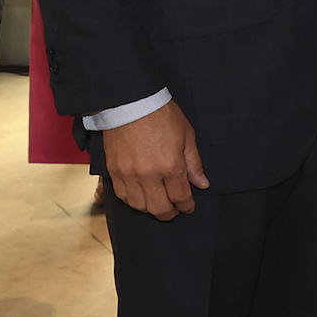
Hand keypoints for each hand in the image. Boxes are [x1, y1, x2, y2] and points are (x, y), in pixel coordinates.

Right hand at [103, 100, 208, 219]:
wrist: (131, 103)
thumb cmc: (162, 115)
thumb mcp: (187, 135)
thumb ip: (194, 163)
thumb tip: (202, 184)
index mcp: (170, 165)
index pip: (180, 196)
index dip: (187, 205)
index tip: (189, 207)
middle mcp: (148, 175)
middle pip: (159, 208)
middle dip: (170, 213)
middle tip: (175, 210)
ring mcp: (128, 175)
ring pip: (139, 206)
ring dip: (151, 209)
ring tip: (159, 204)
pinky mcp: (113, 172)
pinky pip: (123, 196)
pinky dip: (134, 201)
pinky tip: (142, 197)